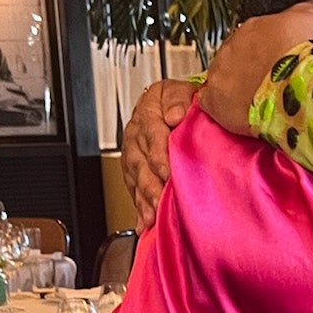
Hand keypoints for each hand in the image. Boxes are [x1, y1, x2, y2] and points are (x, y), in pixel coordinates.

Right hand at [122, 79, 198, 230]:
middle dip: (150, 186)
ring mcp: (133, 154)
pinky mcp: (134, 170)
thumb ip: (178, 99)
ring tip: (151, 217)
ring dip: (143, 200)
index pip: (153, 137)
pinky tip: (143, 223)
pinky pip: (134, 189)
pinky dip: (139, 207)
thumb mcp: (180, 90)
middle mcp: (136, 136)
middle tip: (160, 202)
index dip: (160, 156)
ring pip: (136, 179)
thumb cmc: (178, 99)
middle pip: (141, 163)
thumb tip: (175, 115)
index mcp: (148, 114)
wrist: (169, 103)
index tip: (167, 172)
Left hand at [197, 3, 312, 136]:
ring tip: (258, 103)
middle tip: (271, 85)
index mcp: (254, 27)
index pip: (254, 39)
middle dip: (252, 70)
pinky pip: (209, 102)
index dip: (267, 54)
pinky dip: (220, 107)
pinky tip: (236, 114)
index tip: (278, 65)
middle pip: (237, 57)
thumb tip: (296, 21)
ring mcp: (220, 72)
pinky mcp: (215, 100)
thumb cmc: (310, 54)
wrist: (302, 83)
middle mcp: (232, 46)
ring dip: (237, 89)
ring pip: (223, 78)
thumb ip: (299, 17)